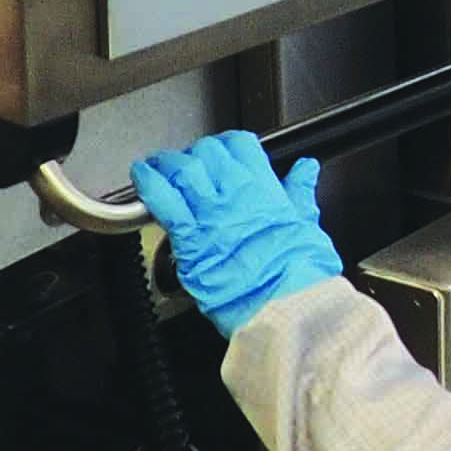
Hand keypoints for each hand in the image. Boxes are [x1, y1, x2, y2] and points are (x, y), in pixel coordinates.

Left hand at [129, 130, 344, 338]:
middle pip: (206, 154)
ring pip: (181, 171)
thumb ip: (300, 192)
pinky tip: (142, 175)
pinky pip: (162, 201)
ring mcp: (210, 215)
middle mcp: (235, 195)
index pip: (240, 145)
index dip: (226, 144)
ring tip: (159, 166)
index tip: (222, 151)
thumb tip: (305, 170)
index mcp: (266, 188)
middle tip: (190, 163)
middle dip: (195, 155)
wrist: (286, 306)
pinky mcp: (189, 240)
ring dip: (167, 165)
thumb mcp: (308, 224)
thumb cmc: (301, 274)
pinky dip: (148, 184)